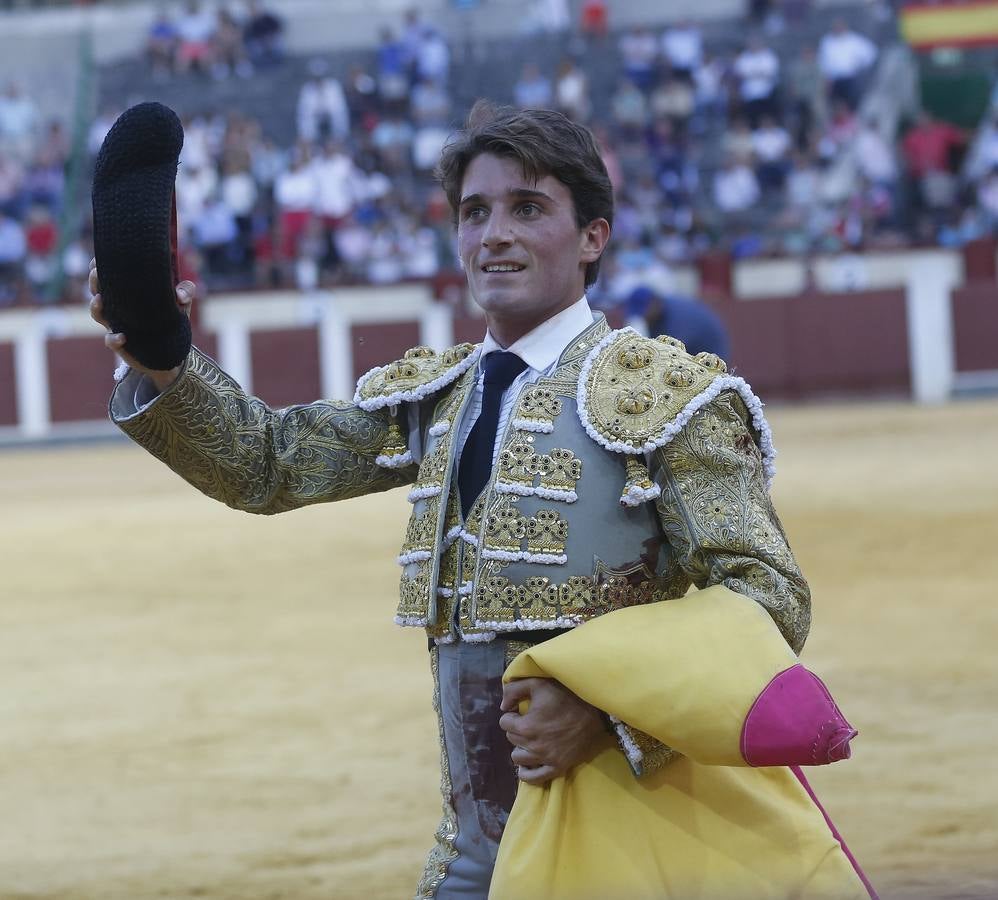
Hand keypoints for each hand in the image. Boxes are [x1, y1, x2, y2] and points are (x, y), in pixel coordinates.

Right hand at [88, 257, 194, 391]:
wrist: (170, 351)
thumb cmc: (172, 319)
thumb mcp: (181, 303)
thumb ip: (185, 292)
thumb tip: (180, 295)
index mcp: (127, 292)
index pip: (108, 274)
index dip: (98, 265)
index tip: (98, 257)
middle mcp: (117, 306)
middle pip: (96, 290)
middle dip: (94, 280)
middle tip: (97, 272)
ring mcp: (116, 324)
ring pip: (97, 314)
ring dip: (95, 306)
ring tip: (99, 300)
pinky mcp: (121, 344)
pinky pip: (111, 341)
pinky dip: (113, 339)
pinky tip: (122, 336)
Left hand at [499, 677, 606, 785]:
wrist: (594, 712)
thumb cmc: (565, 695)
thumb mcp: (537, 684)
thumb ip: (513, 691)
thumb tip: (503, 706)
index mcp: (526, 726)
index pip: (504, 723)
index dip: (512, 715)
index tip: (520, 712)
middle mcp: (533, 745)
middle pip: (511, 739)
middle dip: (517, 729)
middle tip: (529, 723)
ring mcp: (545, 758)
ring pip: (518, 758)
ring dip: (521, 748)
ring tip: (530, 740)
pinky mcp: (557, 767)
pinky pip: (534, 778)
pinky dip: (527, 773)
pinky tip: (527, 764)